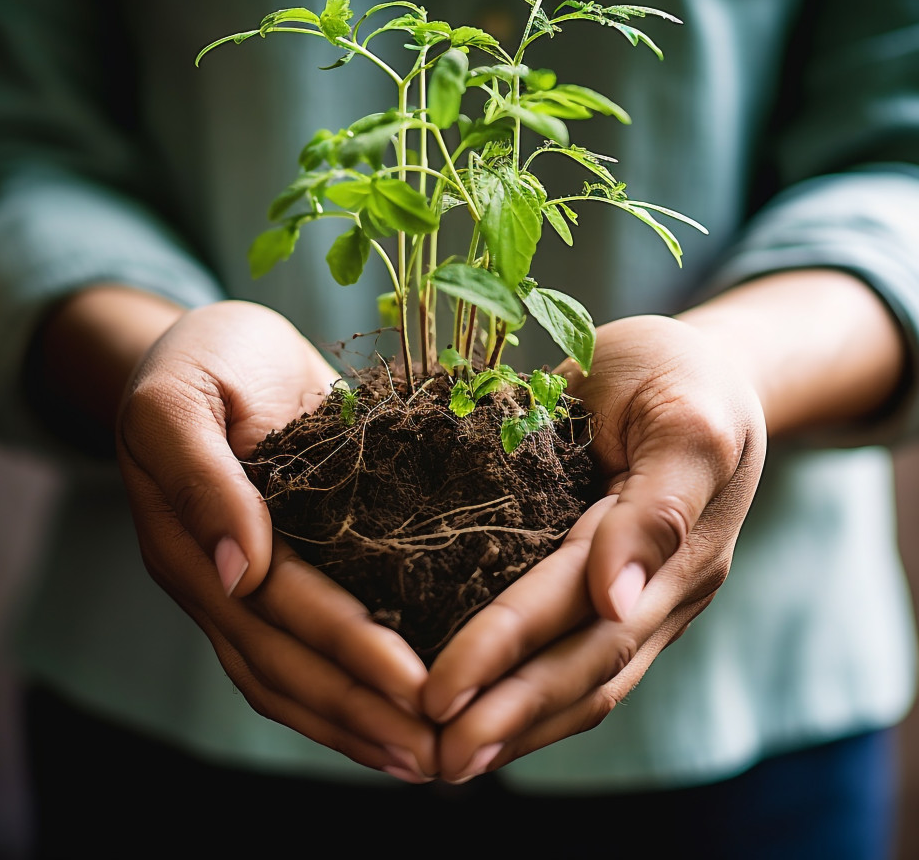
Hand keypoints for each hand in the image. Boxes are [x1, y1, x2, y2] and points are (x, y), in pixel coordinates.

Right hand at [116, 300, 436, 780]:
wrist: (220, 348)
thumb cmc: (198, 359)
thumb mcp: (179, 397)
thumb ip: (199, 476)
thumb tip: (235, 571)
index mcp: (191, 544)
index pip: (279, 612)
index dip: (347, 651)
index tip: (419, 688)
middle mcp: (218, 582)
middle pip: (288, 665)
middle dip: (363, 710)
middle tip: (440, 754)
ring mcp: (247, 587)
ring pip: (294, 675)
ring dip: (359, 722)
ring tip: (428, 761)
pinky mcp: (284, 572)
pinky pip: (308, 647)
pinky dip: (352, 687)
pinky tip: (401, 713)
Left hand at [422, 314, 765, 782]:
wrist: (704, 372)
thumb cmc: (683, 377)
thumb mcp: (684, 418)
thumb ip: (658, 506)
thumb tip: (617, 602)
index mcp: (672, 543)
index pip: (574, 606)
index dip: (504, 647)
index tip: (437, 692)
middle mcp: (661, 588)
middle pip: (581, 665)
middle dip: (507, 715)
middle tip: (432, 760)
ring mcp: (648, 599)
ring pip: (585, 680)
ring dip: (520, 726)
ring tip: (447, 764)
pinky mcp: (626, 597)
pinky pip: (582, 659)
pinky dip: (534, 698)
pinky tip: (485, 718)